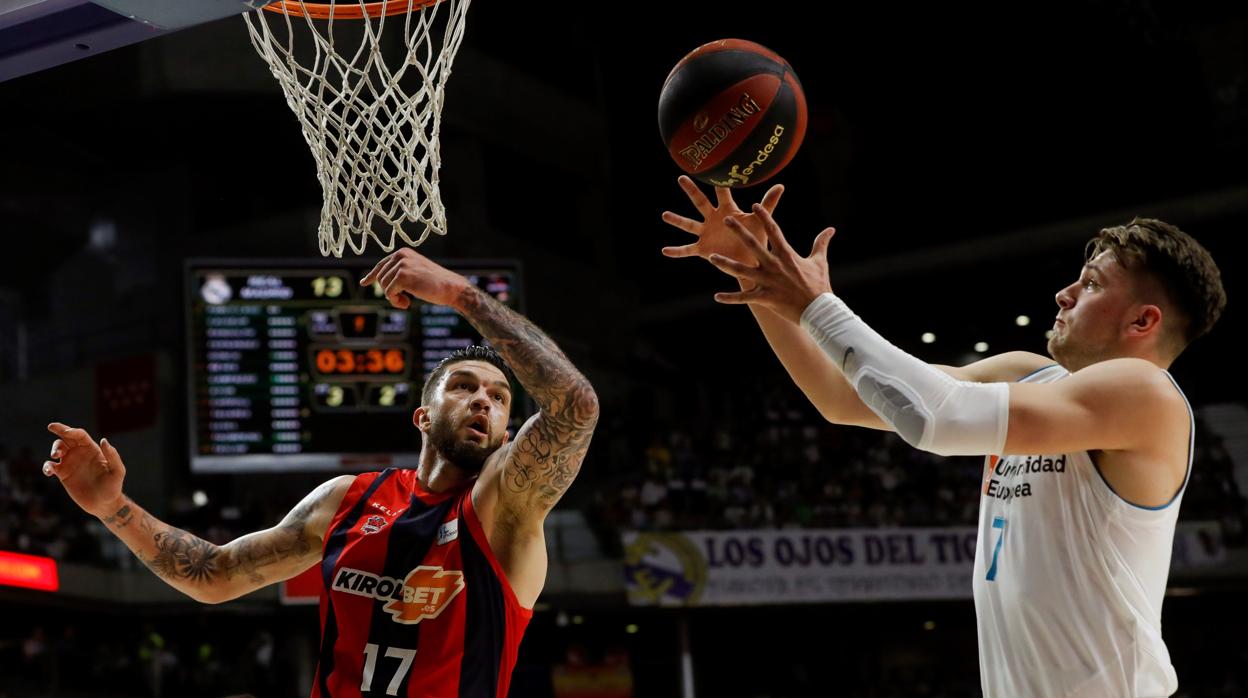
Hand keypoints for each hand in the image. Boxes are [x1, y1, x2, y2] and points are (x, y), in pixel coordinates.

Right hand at [44, 423, 125, 518]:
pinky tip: (50, 471)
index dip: (72, 430)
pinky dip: (47, 466)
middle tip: (51, 427)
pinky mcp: (63, 475)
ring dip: (54, 448)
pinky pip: (51, 466)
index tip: (66, 431)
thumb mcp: (117, 471)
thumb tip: (103, 440)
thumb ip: (112, 456)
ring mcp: (71, 464)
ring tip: (55, 455)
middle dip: (59, 429)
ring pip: (58, 449)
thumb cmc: (113, 487)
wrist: (104, 504)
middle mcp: (80, 454)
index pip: (80, 435)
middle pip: (67, 437)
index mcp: (93, 450)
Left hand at [359, 248, 469, 309]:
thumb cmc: (435, 283)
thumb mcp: (415, 272)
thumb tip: (376, 280)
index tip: (364, 283)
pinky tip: (407, 304)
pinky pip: (389, 293)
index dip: (372, 276)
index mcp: (403, 253)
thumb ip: (399, 273)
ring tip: (406, 301)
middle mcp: (400, 255)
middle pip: (380, 277)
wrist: (451, 287)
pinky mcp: (402, 276)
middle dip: (389, 292)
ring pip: (383, 286)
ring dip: (393, 298)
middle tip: (402, 300)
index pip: (382, 265)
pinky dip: (396, 302)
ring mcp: (401, 265)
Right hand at [660, 175, 784, 264]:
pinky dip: (676, 251)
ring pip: (689, 224)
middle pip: (700, 202)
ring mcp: (706, 233)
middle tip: (681, 177)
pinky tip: (665, 251)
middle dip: (691, 190)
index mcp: (727, 211)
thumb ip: (768, 203)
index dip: (718, 181)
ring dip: (677, 220)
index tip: (711, 166)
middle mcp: (713, 219)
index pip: (722, 193)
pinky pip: (687, 249)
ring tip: (665, 215)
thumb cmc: (755, 238)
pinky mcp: (702, 249)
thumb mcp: (760, 221)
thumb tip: (781, 185)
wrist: (750, 261)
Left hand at [705, 204, 836, 323]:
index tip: (755, 205)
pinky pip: (744, 298)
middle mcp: (774, 265)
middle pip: (753, 245)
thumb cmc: (819, 285)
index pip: (774, 231)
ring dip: (725, 264)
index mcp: (786, 255)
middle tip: (727, 219)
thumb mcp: (820, 262)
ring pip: (741, 271)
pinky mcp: (764, 298)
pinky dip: (730, 298)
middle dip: (739, 231)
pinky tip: (717, 297)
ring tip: (710, 257)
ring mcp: (768, 282)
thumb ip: (821, 243)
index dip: (764, 217)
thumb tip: (830, 229)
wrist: (819, 311)